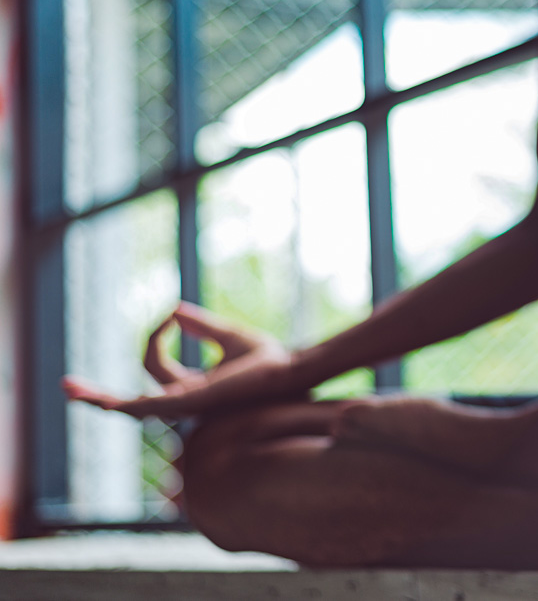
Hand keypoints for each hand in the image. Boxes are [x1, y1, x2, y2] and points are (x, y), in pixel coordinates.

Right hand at [63, 303, 299, 418]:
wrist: (288, 372)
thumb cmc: (271, 360)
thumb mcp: (229, 336)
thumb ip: (202, 326)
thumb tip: (175, 309)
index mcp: (193, 388)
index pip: (155, 366)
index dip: (156, 336)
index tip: (171, 316)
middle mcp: (185, 402)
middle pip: (133, 402)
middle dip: (101, 396)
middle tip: (68, 387)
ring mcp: (185, 407)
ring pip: (132, 409)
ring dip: (100, 400)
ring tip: (69, 389)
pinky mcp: (189, 405)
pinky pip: (147, 407)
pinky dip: (123, 403)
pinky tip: (102, 400)